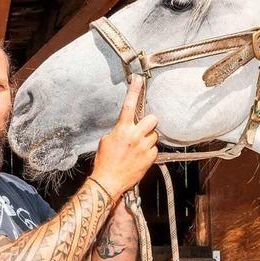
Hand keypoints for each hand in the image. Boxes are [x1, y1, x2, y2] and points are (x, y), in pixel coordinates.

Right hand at [90, 75, 157, 198]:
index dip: (134, 90)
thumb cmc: (105, 161)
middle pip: (152, 119)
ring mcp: (143, 147)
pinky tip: (139, 158)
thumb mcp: (106, 141)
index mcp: (122, 129)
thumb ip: (118, 131)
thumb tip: (125, 128)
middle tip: (144, 129)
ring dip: (148, 139)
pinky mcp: (150, 158)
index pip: (129, 105)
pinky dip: (149, 152)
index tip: (138, 79)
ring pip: (154, 135)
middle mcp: (134, 135)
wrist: (108, 181)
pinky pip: (154, 149)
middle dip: (149, 123)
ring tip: (138, 148)